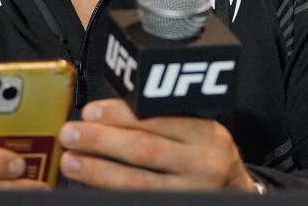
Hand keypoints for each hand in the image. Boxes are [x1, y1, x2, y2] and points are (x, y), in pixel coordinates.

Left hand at [57, 99, 255, 190]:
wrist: (236, 193)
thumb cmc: (208, 157)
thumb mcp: (199, 131)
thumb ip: (165, 119)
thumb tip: (109, 112)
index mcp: (206, 135)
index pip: (157, 120)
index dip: (119, 115)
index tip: (91, 112)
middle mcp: (202, 165)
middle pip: (144, 151)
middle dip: (101, 141)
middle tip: (71, 133)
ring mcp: (190, 193)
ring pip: (137, 183)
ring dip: (98, 171)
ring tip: (71, 161)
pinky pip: (139, 201)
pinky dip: (111, 193)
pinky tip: (92, 186)